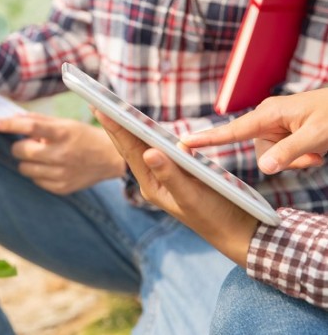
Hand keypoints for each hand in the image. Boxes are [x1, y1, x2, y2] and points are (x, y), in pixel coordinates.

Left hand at [0, 112, 126, 193]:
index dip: (8, 125)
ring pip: (25, 169)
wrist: (109, 158)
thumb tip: (11, 118)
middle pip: (22, 151)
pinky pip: (36, 181)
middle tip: (29, 144)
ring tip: (42, 156)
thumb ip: (38, 120)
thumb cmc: (82, 136)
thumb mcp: (64, 123)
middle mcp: (62, 154)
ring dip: (27, 161)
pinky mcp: (62, 188)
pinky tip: (51, 167)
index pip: (30, 127)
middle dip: (20, 146)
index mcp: (62, 133)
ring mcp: (62, 173)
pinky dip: (38, 173)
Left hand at [94, 110, 257, 266]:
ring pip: (143, 148)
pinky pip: (160, 150)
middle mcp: (154, 180)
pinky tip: (145, 126)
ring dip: (130, 128)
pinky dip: (151, 135)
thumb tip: (149, 152)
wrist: (237, 232)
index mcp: (151, 185)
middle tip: (97, 102)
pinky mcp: (179, 174)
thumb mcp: (191, 196)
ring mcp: (165, 177)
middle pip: (131, 147)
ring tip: (113, 109)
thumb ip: (170, 175)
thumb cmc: (215, 216)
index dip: (115, 128)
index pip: (130, 151)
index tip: (99, 108)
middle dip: (115, 125)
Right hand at [182, 88, 327, 173]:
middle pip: (260, 153)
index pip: (232, 131)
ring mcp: (276, 127)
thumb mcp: (317, 135)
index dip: (207, 139)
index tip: (183, 143)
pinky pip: (283, 155)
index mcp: (268, 113)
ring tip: (319, 152)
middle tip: (314, 157)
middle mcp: (267, 120)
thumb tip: (263, 168)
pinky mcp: (284, 134)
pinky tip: (318, 151)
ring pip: (273, 157)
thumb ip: (290, 152)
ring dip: (297, 161)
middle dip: (286, 161)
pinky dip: (301, 158)